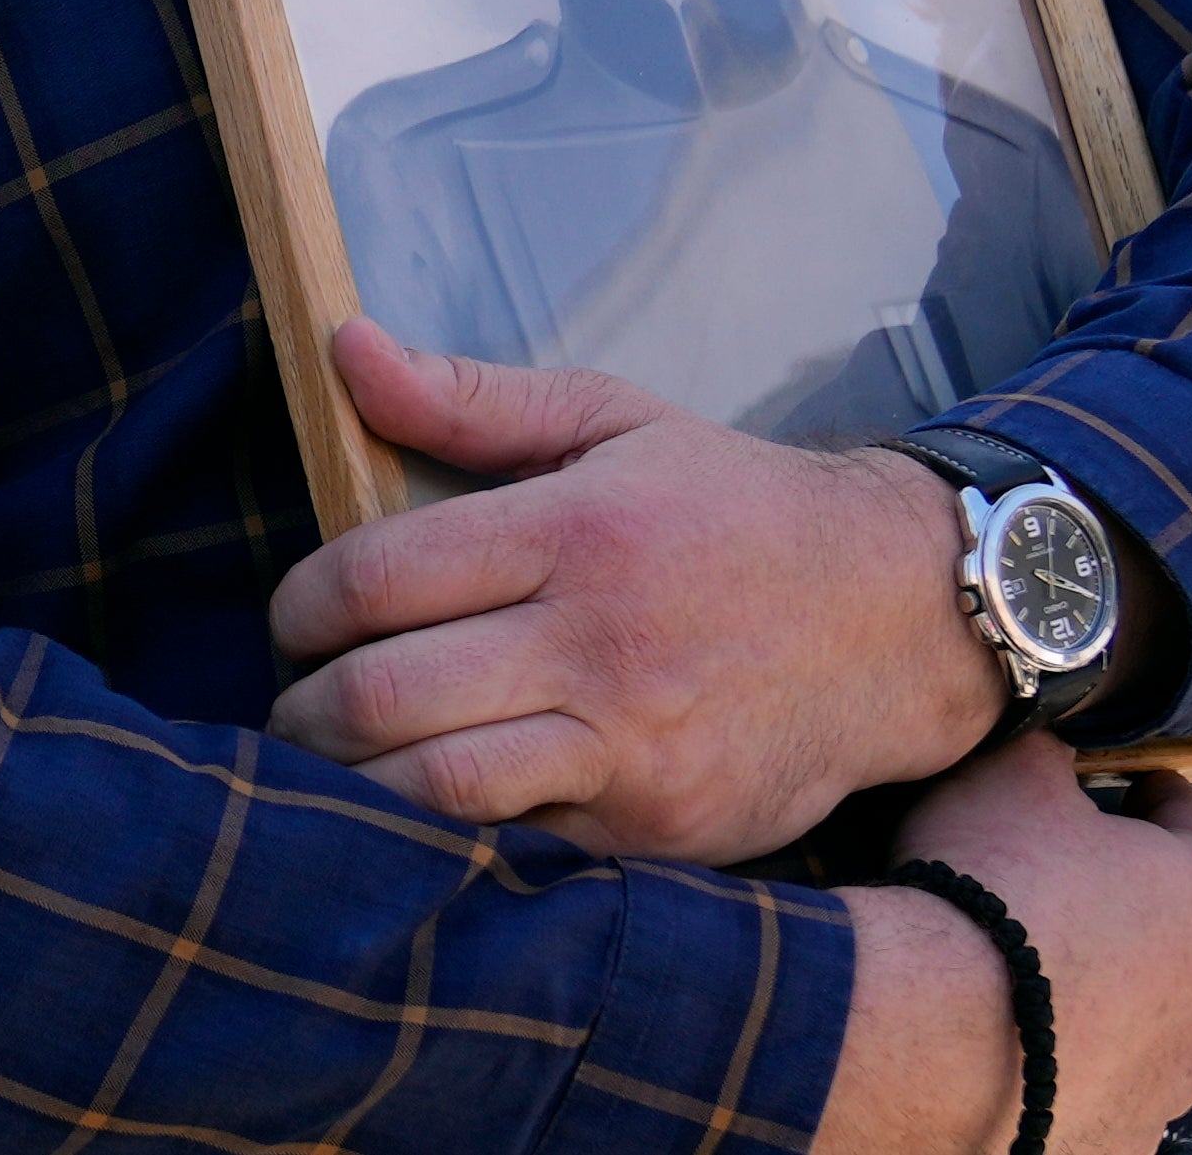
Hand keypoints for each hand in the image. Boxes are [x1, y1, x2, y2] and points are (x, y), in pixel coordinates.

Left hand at [262, 320, 1010, 858]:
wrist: (898, 619)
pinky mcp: (660, 827)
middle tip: (293, 705)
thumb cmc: (735, 510)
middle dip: (308, 709)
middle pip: (389, 693)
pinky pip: (519, 844)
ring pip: (440, 787)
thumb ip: (469, 398)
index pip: (378, 575)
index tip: (295, 619)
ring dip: (359, 784)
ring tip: (338, 765)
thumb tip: (346, 348)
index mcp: (575, 530)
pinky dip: (455, 834)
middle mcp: (598, 642)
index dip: (303, 606)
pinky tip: (429, 807)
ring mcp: (632, 746)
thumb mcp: (614, 421)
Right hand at [822, 737, 1191, 1153]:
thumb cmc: (990, 887)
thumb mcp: (1013, 771)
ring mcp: (1173, 1082)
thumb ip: (1051, 746)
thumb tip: (1051, 741)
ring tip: (1014, 949)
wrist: (930, 1035)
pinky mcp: (1122, 1134)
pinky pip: (1098, 1070)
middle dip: (1119, 884)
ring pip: (1143, 1004)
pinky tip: (1005, 1020)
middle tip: (1044, 858)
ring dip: (1098, 972)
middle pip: (1175, 918)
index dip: (1140, 781)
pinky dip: (1065, 1042)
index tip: (1096, 774)